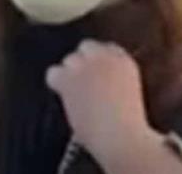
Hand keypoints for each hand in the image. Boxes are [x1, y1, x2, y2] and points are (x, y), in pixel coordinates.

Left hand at [46, 41, 162, 169]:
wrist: (119, 135)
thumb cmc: (126, 124)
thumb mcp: (128, 92)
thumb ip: (113, 78)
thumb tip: (92, 81)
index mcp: (124, 60)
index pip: (108, 48)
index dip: (99, 61)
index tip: (97, 74)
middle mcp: (106, 56)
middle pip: (87, 46)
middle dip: (83, 62)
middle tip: (82, 82)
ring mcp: (86, 65)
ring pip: (69, 59)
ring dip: (70, 72)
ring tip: (73, 92)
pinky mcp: (70, 79)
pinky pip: (53, 73)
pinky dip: (56, 83)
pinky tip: (63, 95)